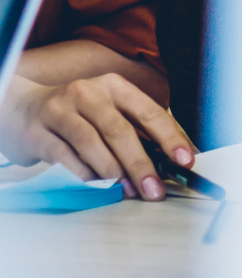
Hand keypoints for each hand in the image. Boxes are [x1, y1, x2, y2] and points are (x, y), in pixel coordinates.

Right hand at [0, 73, 195, 200]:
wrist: (19, 107)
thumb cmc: (75, 113)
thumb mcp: (107, 110)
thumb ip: (134, 131)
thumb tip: (168, 160)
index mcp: (115, 86)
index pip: (149, 111)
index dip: (170, 137)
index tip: (185, 160)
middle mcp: (89, 93)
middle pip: (120, 130)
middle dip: (141, 163)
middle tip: (153, 188)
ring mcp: (60, 110)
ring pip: (92, 143)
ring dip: (113, 171)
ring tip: (128, 190)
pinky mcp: (38, 132)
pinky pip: (65, 157)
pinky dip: (84, 173)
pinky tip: (96, 184)